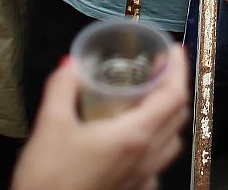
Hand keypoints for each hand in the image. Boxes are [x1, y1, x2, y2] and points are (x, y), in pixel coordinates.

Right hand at [11, 45, 189, 189]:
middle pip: (177, 117)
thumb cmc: (49, 182)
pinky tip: (132, 144)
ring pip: (171, 143)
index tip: (174, 51)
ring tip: (147, 104)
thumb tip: (72, 63)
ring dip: (167, 118)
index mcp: (133, 136)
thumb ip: (62, 87)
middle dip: (172, 88)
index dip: (178, 69)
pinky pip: (156, 166)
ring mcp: (141, 178)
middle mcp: (145, 158)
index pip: (173, 95)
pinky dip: (154, 147)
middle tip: (158, 71)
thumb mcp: (50, 125)